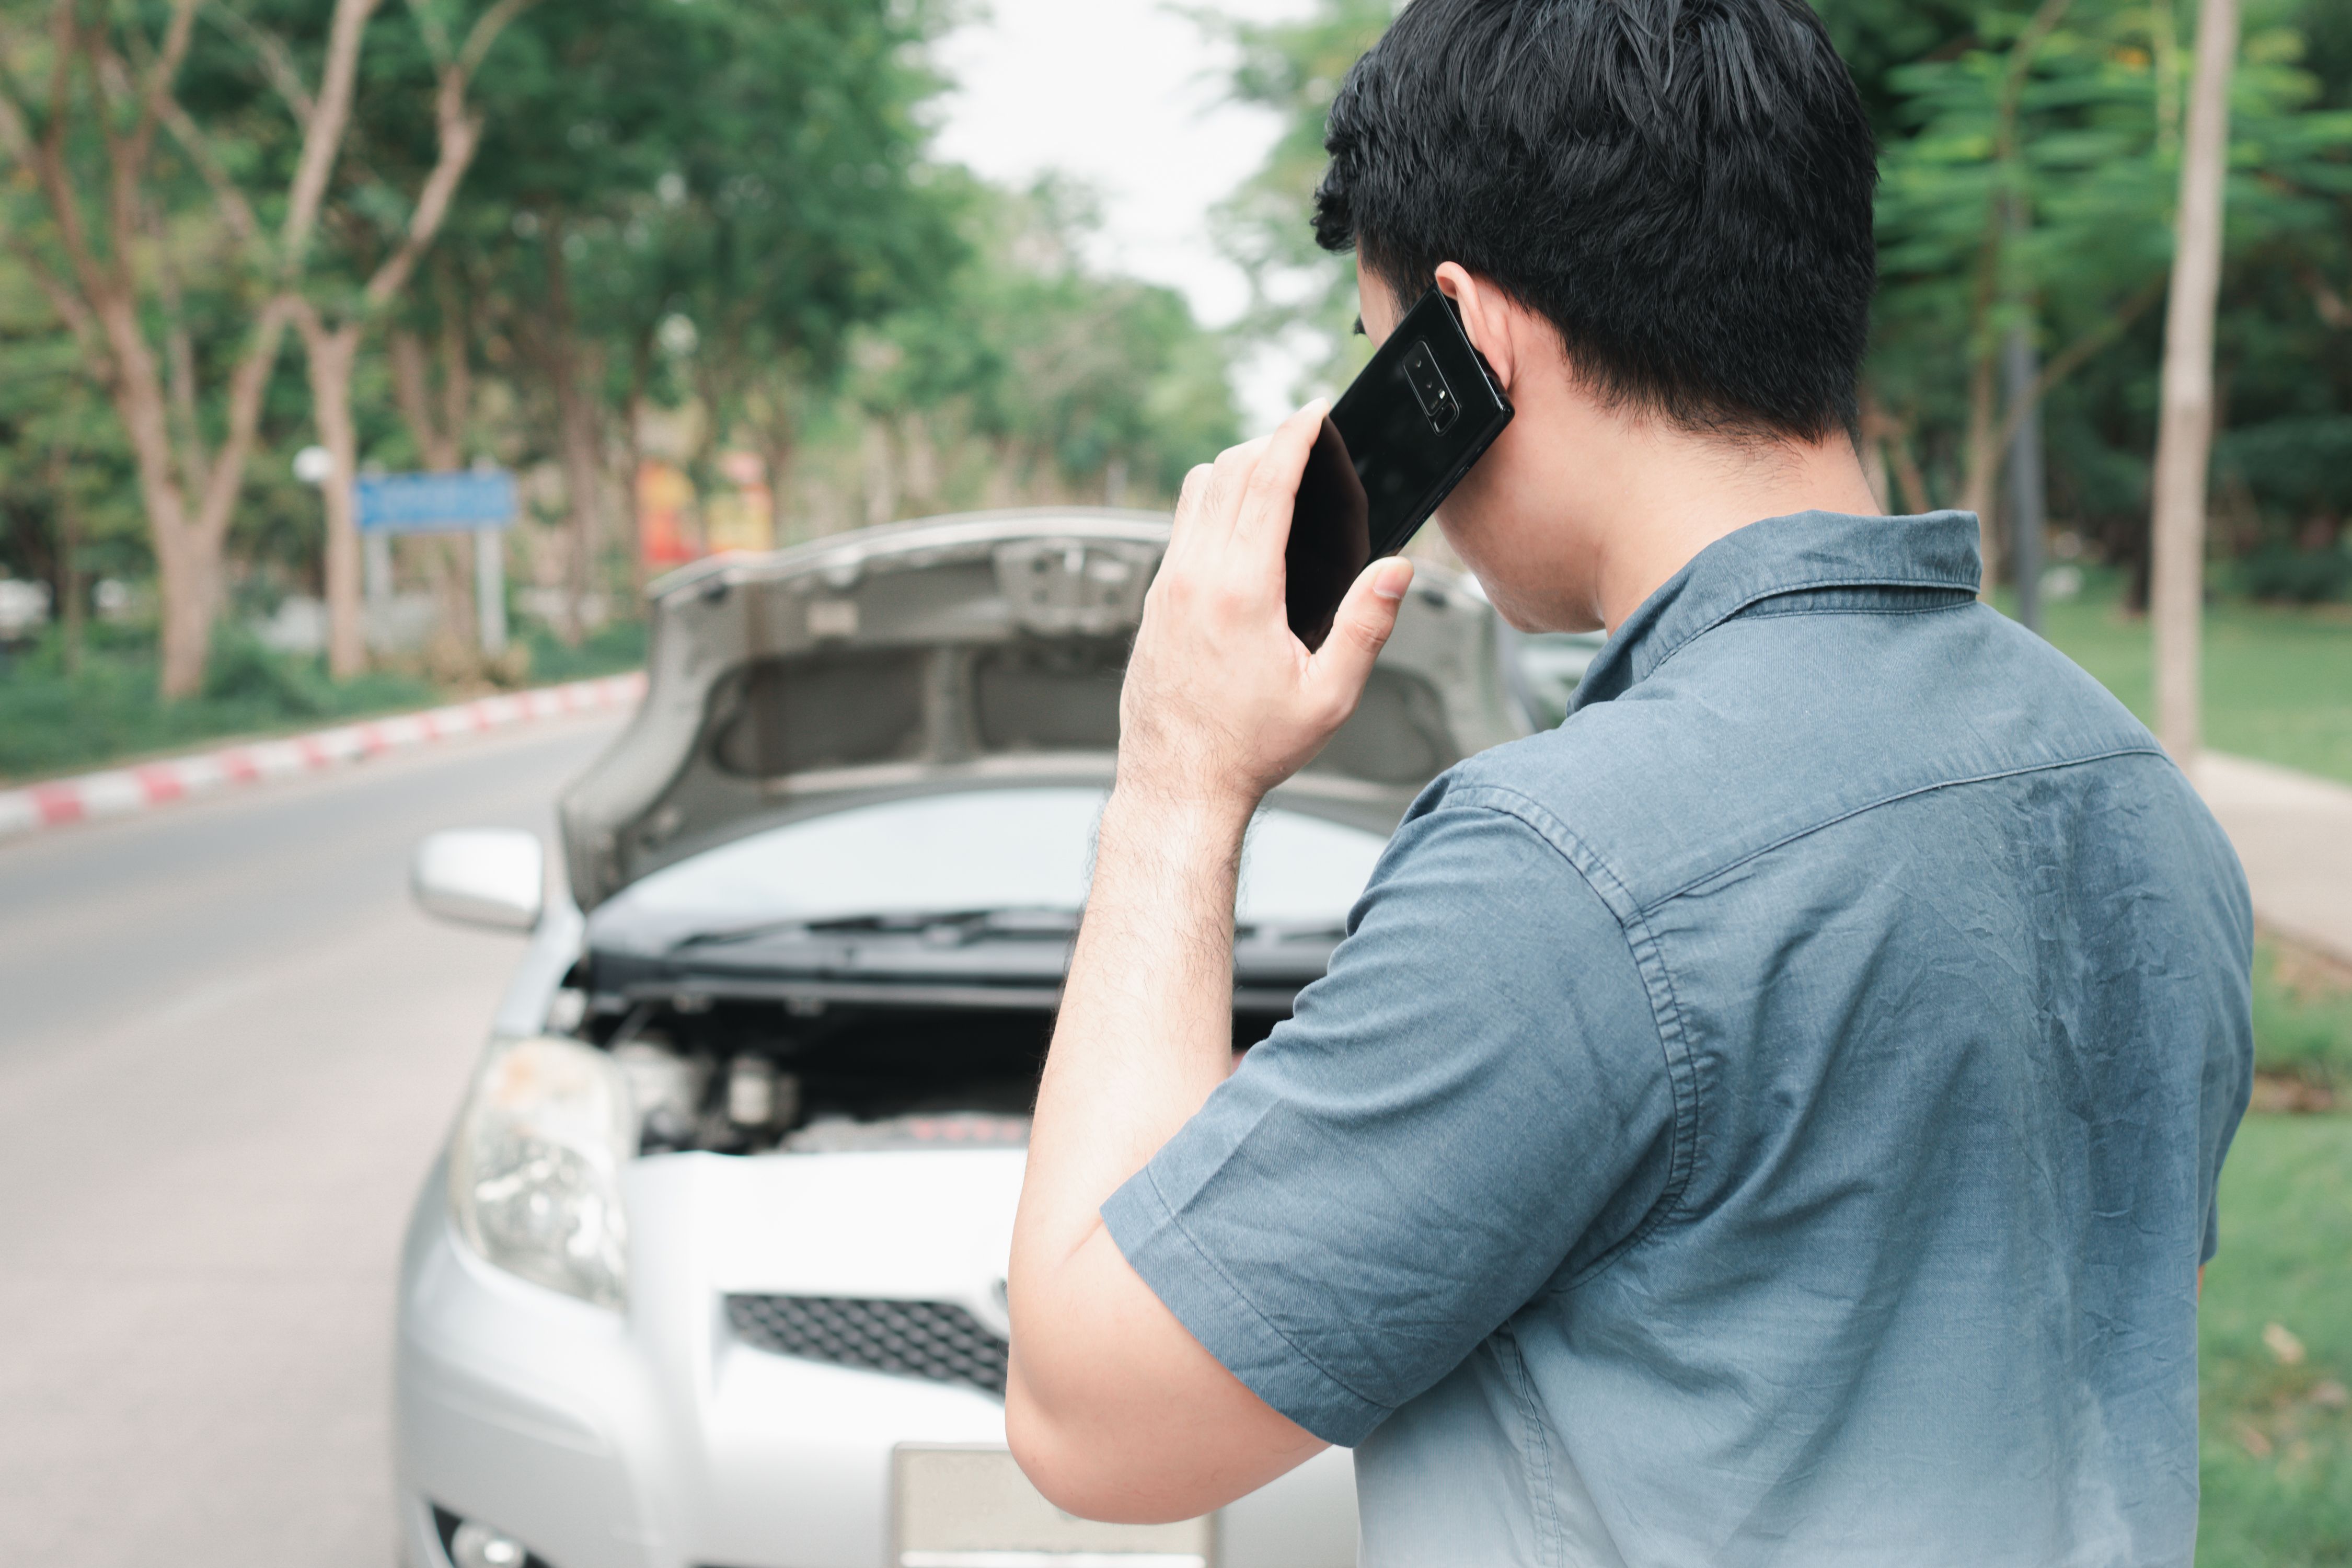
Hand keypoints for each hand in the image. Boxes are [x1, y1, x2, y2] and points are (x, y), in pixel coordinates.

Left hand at [1117, 402, 1415, 818]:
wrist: (1177, 784)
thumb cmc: (1251, 748)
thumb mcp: (1329, 696)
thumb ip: (1368, 625)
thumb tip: (1398, 569)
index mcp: (1240, 590)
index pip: (1266, 482)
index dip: (1293, 436)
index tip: (1313, 413)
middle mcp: (1194, 576)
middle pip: (1226, 471)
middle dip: (1267, 442)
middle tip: (1302, 438)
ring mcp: (1166, 586)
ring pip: (1195, 492)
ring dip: (1234, 468)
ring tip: (1273, 471)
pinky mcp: (1154, 602)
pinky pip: (1180, 526)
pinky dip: (1211, 502)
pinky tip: (1238, 523)